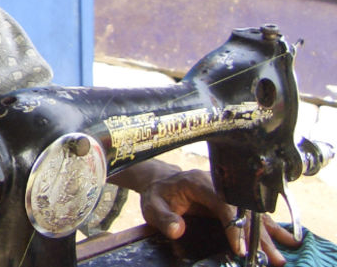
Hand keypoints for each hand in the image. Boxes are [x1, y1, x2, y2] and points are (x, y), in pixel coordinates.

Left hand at [138, 168, 300, 265]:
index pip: (224, 204)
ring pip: (254, 214)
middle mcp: (220, 185)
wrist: (161, 183)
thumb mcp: (153, 206)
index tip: (240, 248)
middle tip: (271, 258)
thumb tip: (178, 229)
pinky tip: (287, 240)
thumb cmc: (158, 195)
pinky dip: (270, 228)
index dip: (234, 227)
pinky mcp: (234, 201)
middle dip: (258, 236)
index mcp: (200, 182)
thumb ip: (164, 218)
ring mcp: (229, 192)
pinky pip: (255, 214)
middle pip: (244, 210)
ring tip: (281, 256)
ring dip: (269, 236)